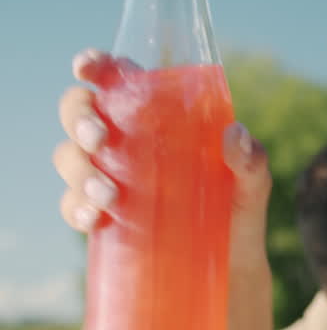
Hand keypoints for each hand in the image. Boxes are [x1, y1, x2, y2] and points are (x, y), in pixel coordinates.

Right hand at [52, 48, 272, 272]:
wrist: (232, 264)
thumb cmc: (239, 208)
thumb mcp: (253, 182)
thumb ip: (250, 159)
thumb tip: (234, 135)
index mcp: (158, 116)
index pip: (118, 79)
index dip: (95, 66)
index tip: (85, 70)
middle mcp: (126, 139)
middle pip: (79, 110)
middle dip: (79, 119)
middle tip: (99, 140)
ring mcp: (108, 175)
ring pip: (69, 157)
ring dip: (80, 171)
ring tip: (109, 196)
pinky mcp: (103, 213)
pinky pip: (73, 205)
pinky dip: (76, 209)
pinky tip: (93, 219)